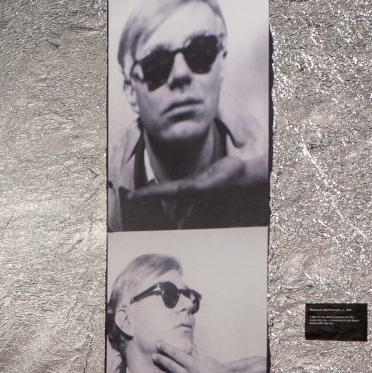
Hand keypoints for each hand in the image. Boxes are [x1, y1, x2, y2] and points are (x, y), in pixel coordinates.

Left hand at [124, 150, 267, 205]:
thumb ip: (199, 186)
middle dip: (146, 195)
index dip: (148, 194)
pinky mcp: (193, 182)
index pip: (163, 192)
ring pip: (166, 191)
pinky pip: (173, 186)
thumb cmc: (229, 177)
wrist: (241, 176)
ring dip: (151, 192)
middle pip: (161, 194)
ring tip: (138, 194)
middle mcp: (187, 192)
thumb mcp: (214, 180)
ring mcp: (189, 188)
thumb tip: (184, 190)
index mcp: (188, 191)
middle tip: (130, 196)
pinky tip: (157, 185)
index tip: (133, 196)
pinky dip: (162, 187)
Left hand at [151, 345, 266, 372]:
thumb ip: (197, 356)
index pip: (176, 354)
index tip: (159, 344)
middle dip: (160, 360)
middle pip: (170, 367)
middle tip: (154, 356)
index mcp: (194, 365)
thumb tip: (189, 351)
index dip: (166, 348)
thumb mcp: (210, 361)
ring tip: (156, 371)